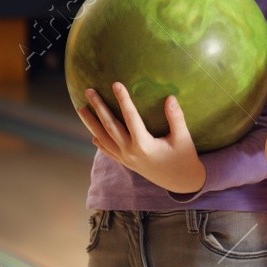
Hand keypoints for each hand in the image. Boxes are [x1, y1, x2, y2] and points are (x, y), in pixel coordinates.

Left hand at [77, 83, 207, 194]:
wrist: (181, 182)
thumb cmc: (184, 158)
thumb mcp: (183, 138)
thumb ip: (176, 118)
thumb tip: (170, 98)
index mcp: (144, 145)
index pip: (130, 117)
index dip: (123, 99)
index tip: (116, 84)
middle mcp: (130, 152)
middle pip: (110, 126)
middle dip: (99, 107)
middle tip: (89, 91)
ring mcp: (126, 159)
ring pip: (104, 138)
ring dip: (91, 123)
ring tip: (81, 109)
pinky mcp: (127, 164)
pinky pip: (108, 151)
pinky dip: (100, 142)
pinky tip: (93, 134)